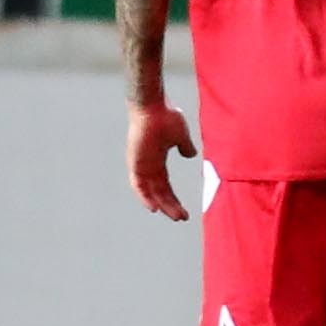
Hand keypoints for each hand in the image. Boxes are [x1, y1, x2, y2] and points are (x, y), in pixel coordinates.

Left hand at [126, 102, 196, 220]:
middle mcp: (147, 166)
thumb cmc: (165, 117)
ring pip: (149, 192)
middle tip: (181, 217)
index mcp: (157, 161)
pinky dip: (144, 197)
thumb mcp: (181, 136)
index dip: (173, 199)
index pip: (165, 187)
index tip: (183, 211)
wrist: (152, 107)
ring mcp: (140, 165)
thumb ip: (185, 147)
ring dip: (161, 204)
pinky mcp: (135, 163)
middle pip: (158, 193)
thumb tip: (190, 155)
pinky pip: (138, 185)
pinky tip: (153, 208)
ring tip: (173, 215)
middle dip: (170, 206)